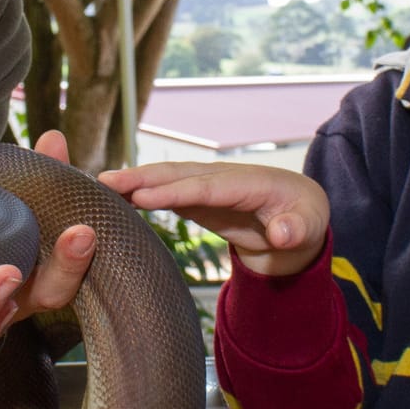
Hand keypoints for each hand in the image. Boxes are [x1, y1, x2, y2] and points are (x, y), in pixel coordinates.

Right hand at [98, 159, 328, 277]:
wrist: (299, 222)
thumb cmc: (305, 221)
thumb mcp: (310, 228)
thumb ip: (297, 230)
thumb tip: (283, 233)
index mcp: (251, 181)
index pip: (208, 186)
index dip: (176, 192)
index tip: (143, 198)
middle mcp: (225, 177)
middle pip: (180, 175)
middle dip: (143, 176)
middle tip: (104, 182)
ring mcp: (209, 185)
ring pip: (168, 179)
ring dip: (135, 181)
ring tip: (99, 185)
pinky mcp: (199, 198)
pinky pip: (167, 192)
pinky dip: (141, 192)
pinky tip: (115, 197)